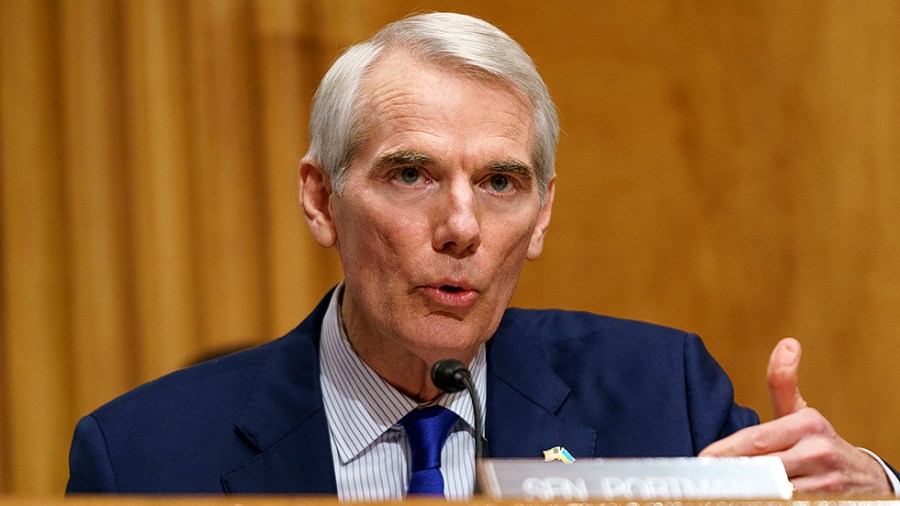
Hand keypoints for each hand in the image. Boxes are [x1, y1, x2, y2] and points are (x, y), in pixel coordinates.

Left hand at [699, 338, 891, 494]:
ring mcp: (825, 482)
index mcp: (807, 425)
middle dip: (734, 473)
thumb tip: (787, 343)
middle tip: (709, 476)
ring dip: (749, 490)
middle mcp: (818, 452)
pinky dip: (768, 500)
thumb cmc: (817, 441)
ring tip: (725, 489)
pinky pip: (787, 502)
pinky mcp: (828, 503)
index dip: (727, 450)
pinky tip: (751, 497)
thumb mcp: (801, 412)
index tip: (704, 458)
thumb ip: (783, 382)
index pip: (756, 440)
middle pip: (762, 467)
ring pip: (774, 489)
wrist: (863, 476)